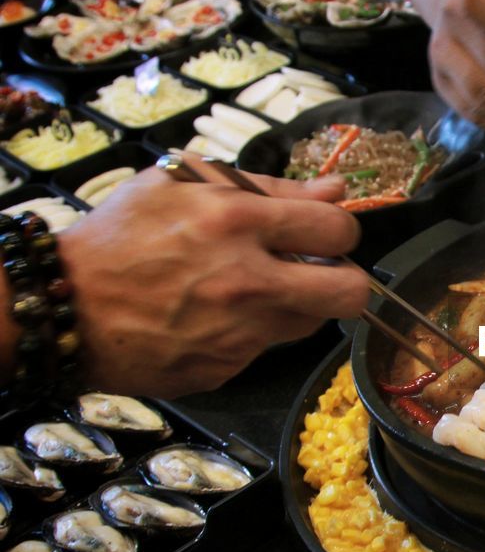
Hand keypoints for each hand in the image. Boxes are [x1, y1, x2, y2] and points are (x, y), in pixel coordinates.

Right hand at [58, 164, 368, 396]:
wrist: (66, 308)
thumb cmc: (120, 236)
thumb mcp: (180, 184)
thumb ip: (267, 185)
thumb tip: (334, 191)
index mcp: (238, 221)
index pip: (338, 228)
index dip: (337, 229)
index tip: (323, 233)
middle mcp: (248, 280)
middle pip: (351, 291)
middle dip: (345, 279)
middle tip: (319, 272)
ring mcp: (240, 332)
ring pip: (311, 322)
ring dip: (296, 305)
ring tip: (252, 290)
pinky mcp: (228, 368)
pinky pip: (264, 348)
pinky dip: (250, 332)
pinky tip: (214, 318)